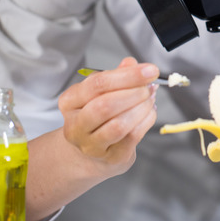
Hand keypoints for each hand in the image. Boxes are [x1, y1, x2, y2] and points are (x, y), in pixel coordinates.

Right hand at [58, 57, 158, 177]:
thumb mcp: (103, 91)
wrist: (93, 151)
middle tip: (150, 87)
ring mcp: (91, 144)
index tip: (150, 70)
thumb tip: (131, 63)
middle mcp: (75, 125)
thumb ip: (117, 75)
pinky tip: (149, 112)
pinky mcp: (110, 157)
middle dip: (134, 93)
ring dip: (141, 108)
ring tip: (150, 99)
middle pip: (105, 106)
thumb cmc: (99, 116)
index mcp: (70, 101)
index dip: (128, 76)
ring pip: (119, 125)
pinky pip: (131, 137)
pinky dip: (145, 121)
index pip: (97, 84)